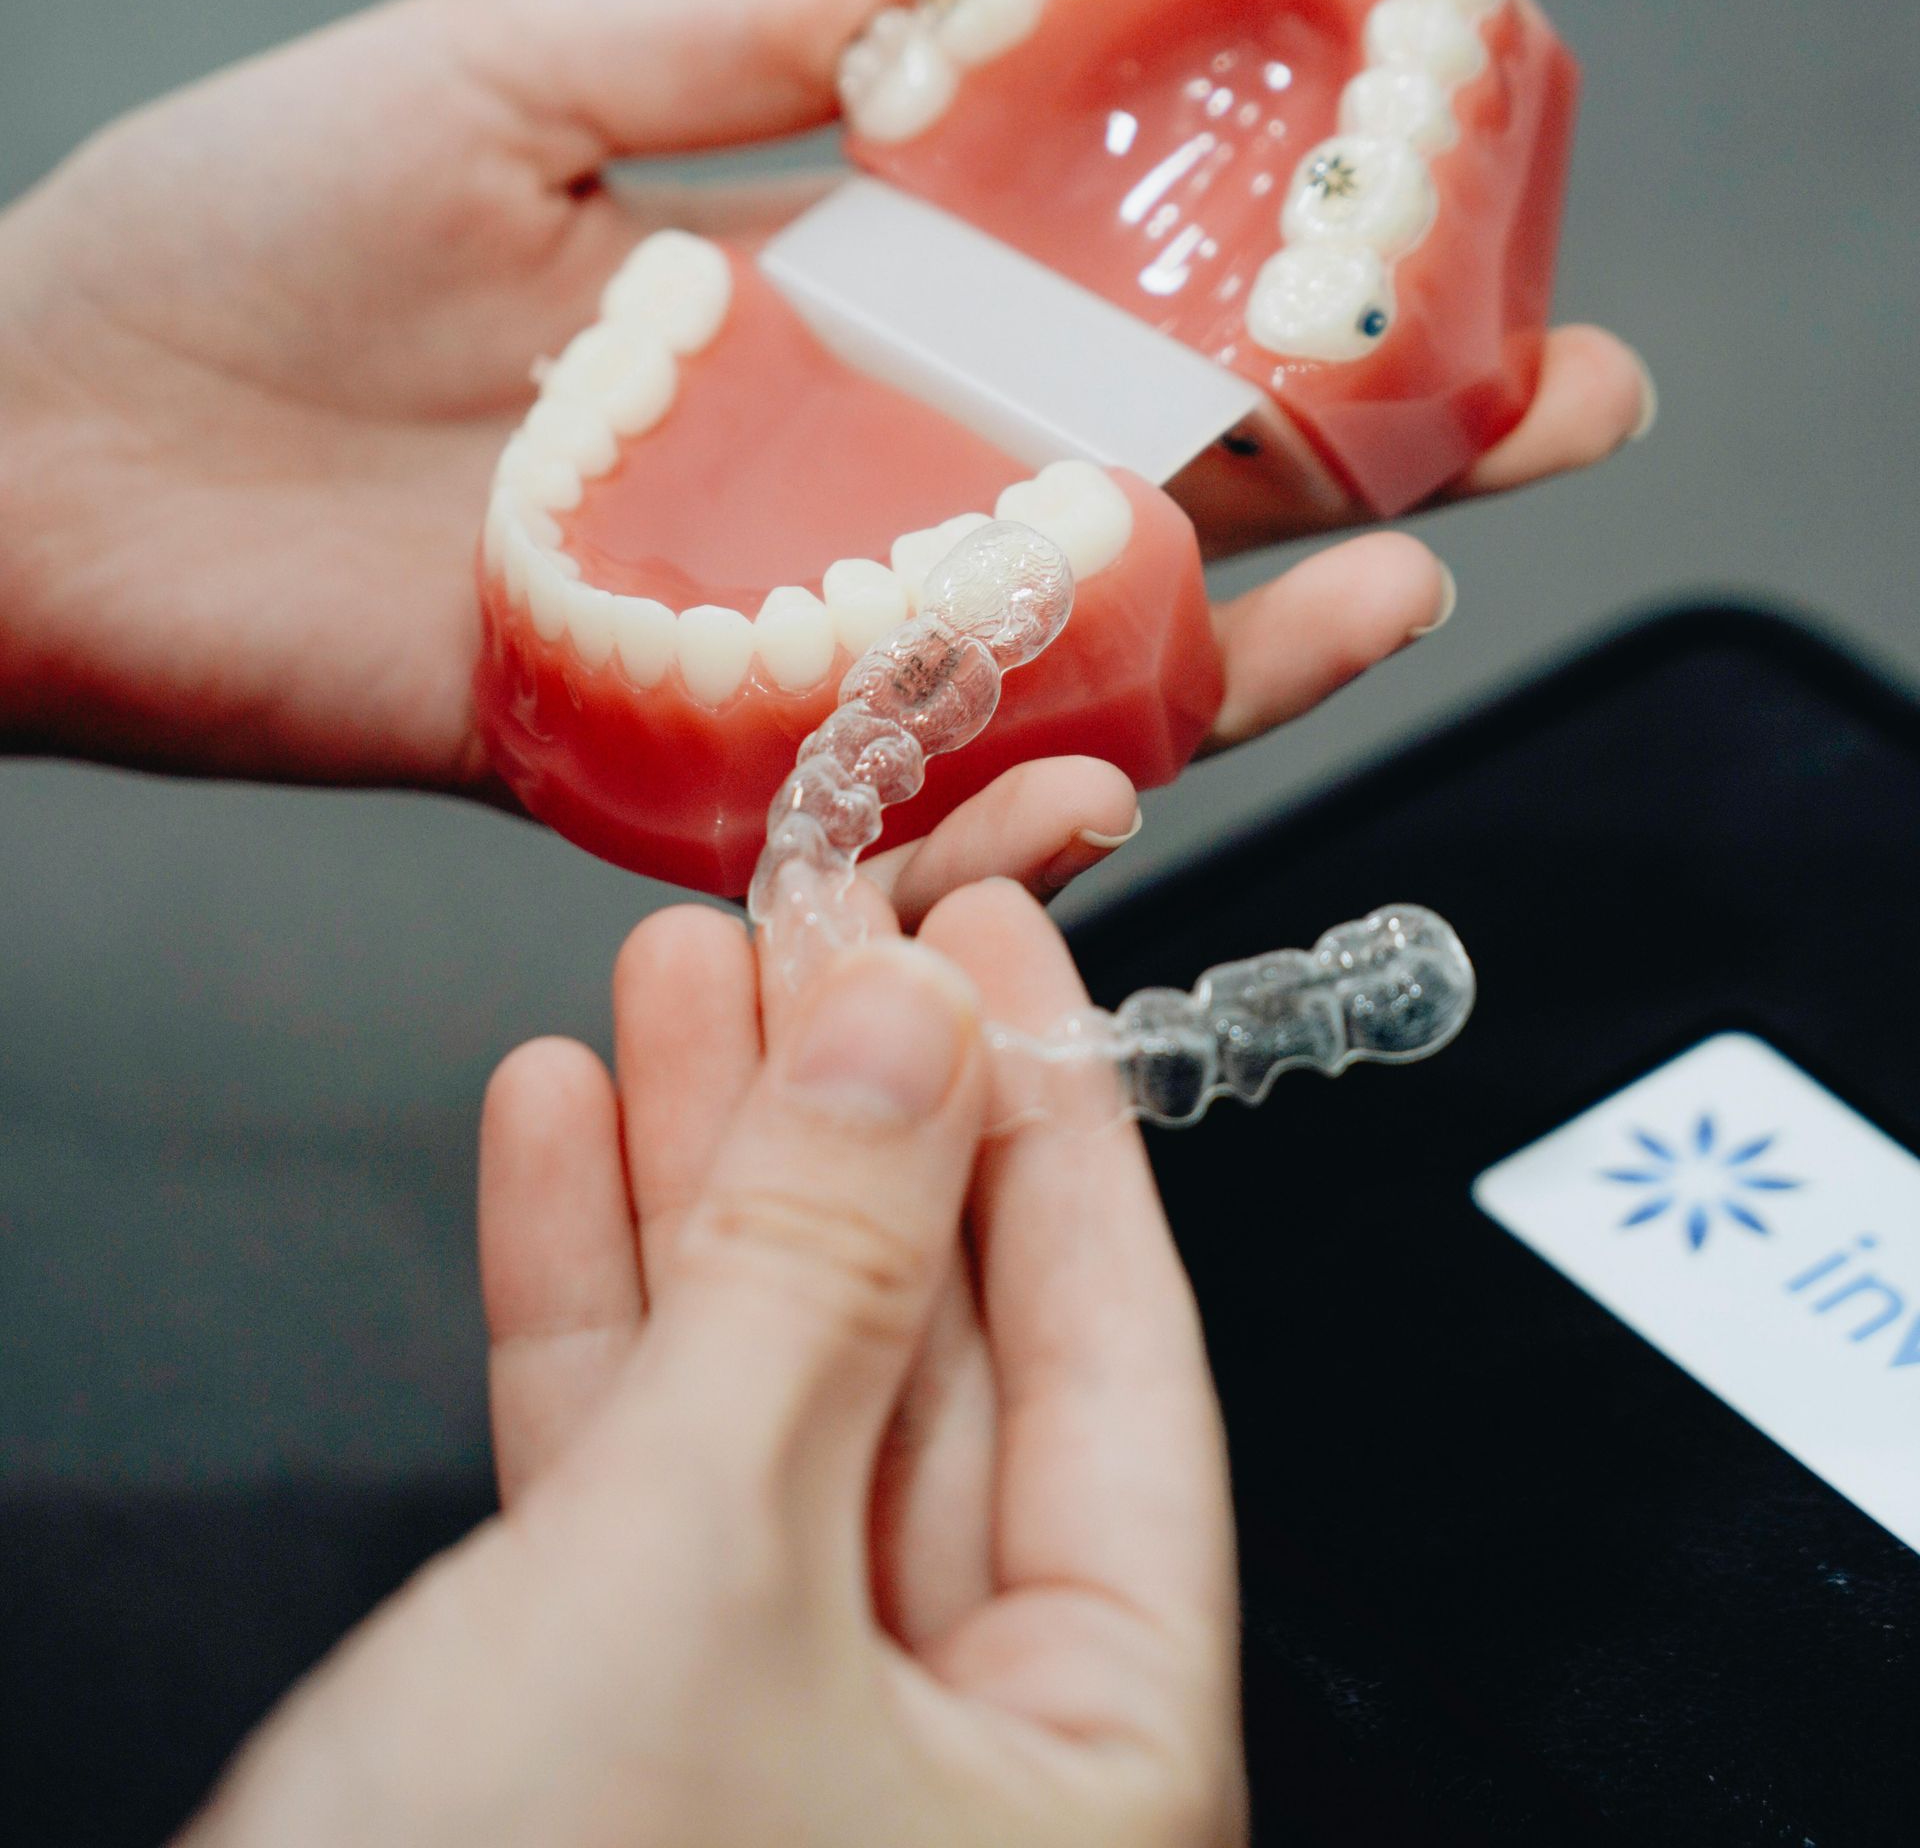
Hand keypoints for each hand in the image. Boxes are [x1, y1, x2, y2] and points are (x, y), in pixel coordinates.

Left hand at [0, 0, 1651, 794]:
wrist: (15, 437)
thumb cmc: (228, 231)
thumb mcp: (518, 70)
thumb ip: (760, 26)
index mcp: (808, 302)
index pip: (1102, 296)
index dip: (1285, 272)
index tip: (1461, 227)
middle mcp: (819, 477)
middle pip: (1139, 491)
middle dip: (1362, 467)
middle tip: (1559, 417)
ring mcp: (754, 628)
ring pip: (1049, 663)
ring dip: (1243, 647)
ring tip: (1406, 589)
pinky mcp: (648, 760)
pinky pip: (866, 802)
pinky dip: (1003, 804)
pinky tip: (1136, 760)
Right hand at [188, 879, 1246, 1847]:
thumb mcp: (693, 1572)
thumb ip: (816, 1278)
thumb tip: (914, 1027)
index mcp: (1092, 1775)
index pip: (1119, 1364)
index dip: (1052, 1121)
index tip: (999, 936)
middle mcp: (963, 1779)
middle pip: (930, 1362)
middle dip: (849, 1126)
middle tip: (810, 921)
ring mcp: (778, 1766)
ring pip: (767, 1407)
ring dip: (706, 1186)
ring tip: (670, 981)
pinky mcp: (607, 1760)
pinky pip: (629, 1491)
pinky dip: (587, 1315)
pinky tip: (563, 1141)